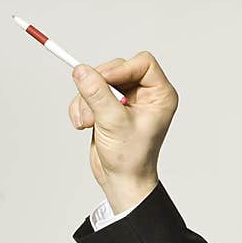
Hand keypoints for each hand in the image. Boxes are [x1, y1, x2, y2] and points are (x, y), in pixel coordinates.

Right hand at [68, 51, 177, 211]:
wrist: (121, 179)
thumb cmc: (130, 157)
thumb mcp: (113, 122)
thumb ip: (97, 94)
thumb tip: (81, 70)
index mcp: (160, 95)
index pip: (143, 63)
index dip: (121, 68)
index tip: (104, 80)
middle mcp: (146, 94)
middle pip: (116, 68)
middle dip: (98, 88)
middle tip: (91, 109)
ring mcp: (127, 99)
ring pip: (99, 80)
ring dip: (86, 100)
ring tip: (86, 122)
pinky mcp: (110, 105)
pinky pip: (90, 92)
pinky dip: (81, 106)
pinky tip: (82, 124)